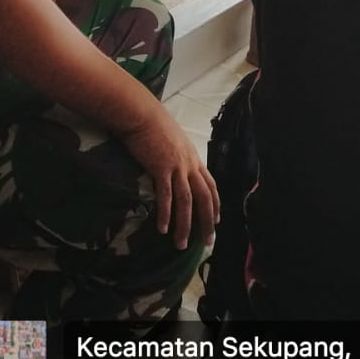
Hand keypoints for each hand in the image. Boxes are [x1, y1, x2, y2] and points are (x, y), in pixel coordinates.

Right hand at [122, 106, 219, 249]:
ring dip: (185, 225)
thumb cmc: (155, 125)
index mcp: (194, 158)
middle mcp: (190, 164)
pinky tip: (163, 229)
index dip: (215, 205)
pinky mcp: (161, 168)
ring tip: (181, 244)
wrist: (142, 114)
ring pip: (186, 202)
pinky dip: (166, 214)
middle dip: (207, 222)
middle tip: (207, 242)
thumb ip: (179, 156)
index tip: (217, 221)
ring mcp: (177, 167)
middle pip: (204, 198)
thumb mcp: (174, 141)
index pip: (211, 186)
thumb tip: (176, 167)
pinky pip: (166, 196)